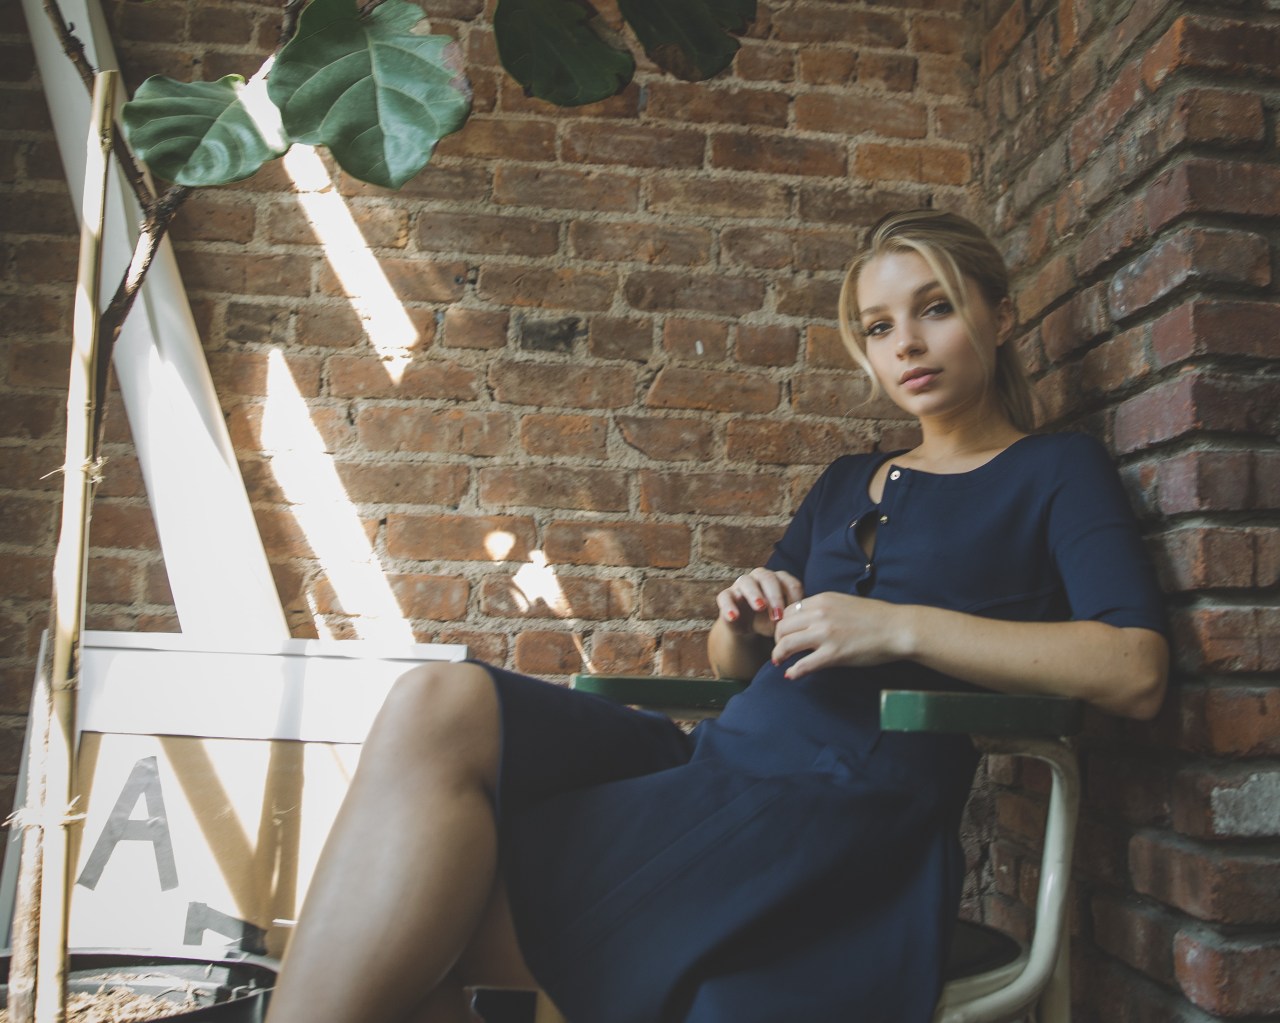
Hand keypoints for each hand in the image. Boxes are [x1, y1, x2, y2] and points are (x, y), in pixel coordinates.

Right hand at [716, 568, 803, 638]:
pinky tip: (734, 616)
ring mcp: (742, 584)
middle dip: (775, 596)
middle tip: (779, 615)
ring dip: (754, 594)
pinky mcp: (726, 595)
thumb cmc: (771, 620)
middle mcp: (760, 577)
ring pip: (746, 582)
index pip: (790, 583)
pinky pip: (725, 597)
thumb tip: (806, 621)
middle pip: (768, 578)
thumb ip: (794, 616)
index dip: (795, 598)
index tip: (798, 615)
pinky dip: (729, 606)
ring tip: (760, 607)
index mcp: (779, 579)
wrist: (749, 628)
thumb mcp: (784, 619)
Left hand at [770, 593, 912, 678]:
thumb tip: (806, 620)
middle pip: (782, 628)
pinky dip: (793, 671)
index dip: (782, 625)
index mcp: (821, 600)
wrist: (896, 628)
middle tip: (780, 650)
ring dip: (778, 655)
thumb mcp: (842, 603)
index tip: (784, 635)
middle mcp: (819, 614)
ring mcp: (825, 635)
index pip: (787, 611)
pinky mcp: (833, 654)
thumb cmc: (874, 617)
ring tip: (780, 662)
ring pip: (786, 644)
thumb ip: (822, 609)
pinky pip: (803, 665)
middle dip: (777, 640)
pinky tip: (791, 675)